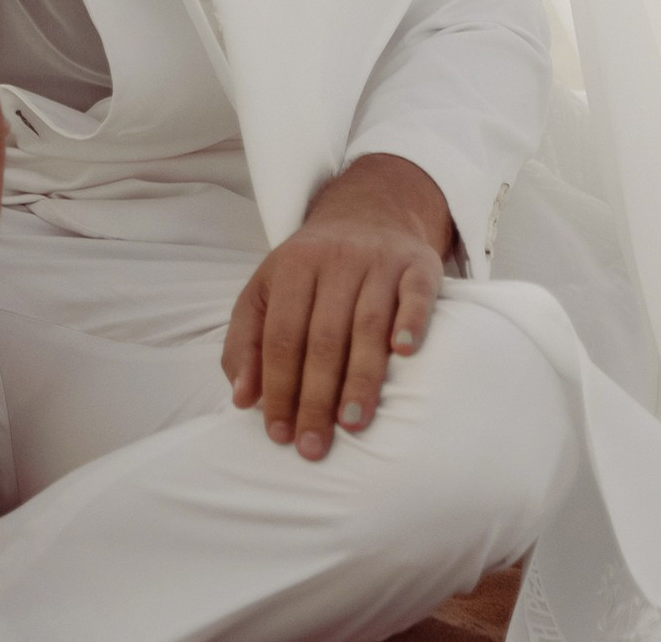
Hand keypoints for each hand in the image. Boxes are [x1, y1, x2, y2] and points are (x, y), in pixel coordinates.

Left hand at [222, 154, 450, 458]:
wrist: (369, 213)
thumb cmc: (311, 271)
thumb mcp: (266, 292)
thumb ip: (246, 343)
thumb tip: (242, 399)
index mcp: (293, 266)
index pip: (282, 335)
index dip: (278, 387)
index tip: (279, 434)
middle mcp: (336, 260)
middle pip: (324, 337)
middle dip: (316, 397)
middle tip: (314, 446)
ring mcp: (379, 261)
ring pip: (369, 324)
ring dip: (361, 377)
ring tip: (352, 424)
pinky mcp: (418, 265)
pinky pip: (417, 294)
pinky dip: (411, 322)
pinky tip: (403, 353)